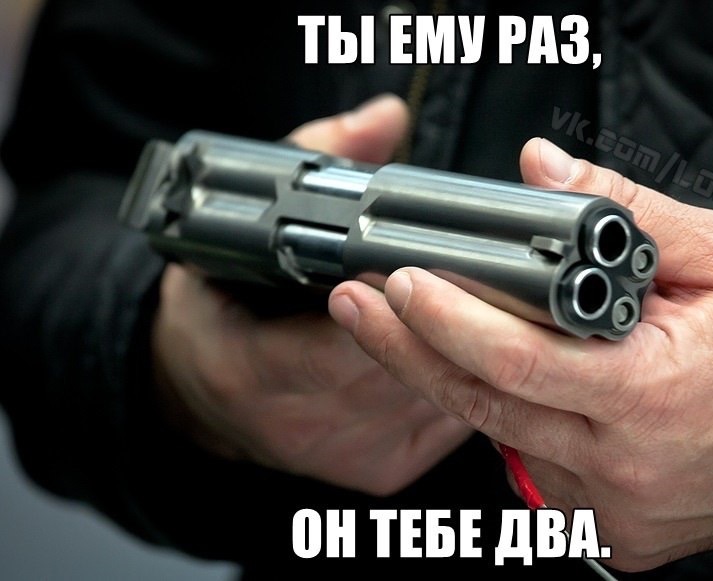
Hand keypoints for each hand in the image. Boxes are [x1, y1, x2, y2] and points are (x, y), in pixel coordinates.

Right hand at [152, 95, 472, 495]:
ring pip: (439, 401)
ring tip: (492, 302)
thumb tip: (384, 120)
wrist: (200, 394)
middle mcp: (300, 424)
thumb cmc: (221, 306)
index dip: (398, 303)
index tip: (435, 263)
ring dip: (470, 351)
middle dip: (451, 320)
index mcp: (249, 370)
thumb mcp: (240, 224)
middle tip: (488, 271)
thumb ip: (314, 162)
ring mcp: (346, 455)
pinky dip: (468, 380)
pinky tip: (474, 345)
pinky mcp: (382, 470)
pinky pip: (450, 424)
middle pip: (405, 374)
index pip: (341, 347)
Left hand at [327, 137, 712, 569]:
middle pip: (486, 405)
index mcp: (651, 397)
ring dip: (458, 383)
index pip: (518, 362)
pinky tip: (505, 381)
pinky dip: (511, 422)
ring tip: (422, 329)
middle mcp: (624, 467)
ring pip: (502, 439)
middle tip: (362, 305)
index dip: (448, 321)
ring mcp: (614, 511)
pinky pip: (534, 470)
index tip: (400, 283)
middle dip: (411, 350)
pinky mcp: (612, 532)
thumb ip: (624, 213)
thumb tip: (543, 170)